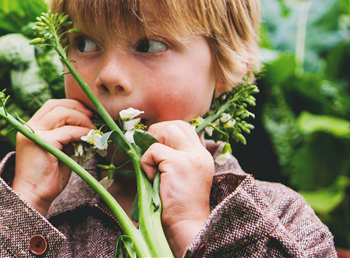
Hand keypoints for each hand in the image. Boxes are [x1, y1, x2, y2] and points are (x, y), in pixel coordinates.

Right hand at [12, 99, 93, 215]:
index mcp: (31, 128)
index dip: (71, 105)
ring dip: (82, 119)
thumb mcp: (58, 151)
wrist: (33, 197)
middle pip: (56, 106)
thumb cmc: (47, 178)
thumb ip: (66, 137)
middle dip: (78, 108)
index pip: (51, 106)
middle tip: (94, 117)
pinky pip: (68, 131)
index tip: (87, 112)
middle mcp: (30, 127)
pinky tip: (90, 138)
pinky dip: (82, 132)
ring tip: (93, 130)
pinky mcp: (43, 142)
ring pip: (62, 114)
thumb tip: (85, 127)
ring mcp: (35, 134)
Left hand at [140, 120, 213, 256]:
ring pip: (165, 130)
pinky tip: (154, 180)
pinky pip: (153, 150)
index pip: (184, 128)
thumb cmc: (176, 205)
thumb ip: (171, 157)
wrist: (185, 226)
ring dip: (151, 147)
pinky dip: (146, 163)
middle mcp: (200, 154)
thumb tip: (147, 139)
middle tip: (151, 155)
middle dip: (157, 133)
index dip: (166, 133)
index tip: (156, 150)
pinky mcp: (179, 163)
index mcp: (202, 156)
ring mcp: (191, 157)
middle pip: (176, 124)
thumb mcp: (179, 175)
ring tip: (154, 168)